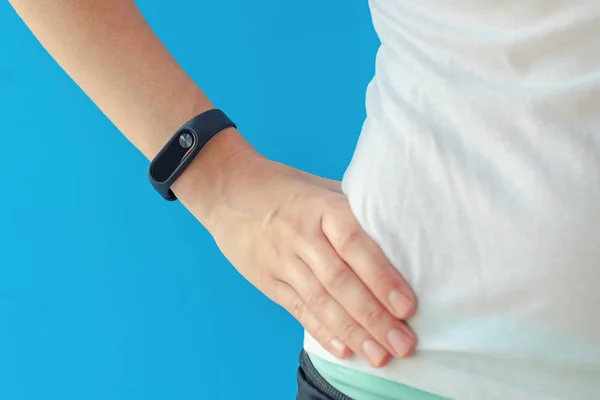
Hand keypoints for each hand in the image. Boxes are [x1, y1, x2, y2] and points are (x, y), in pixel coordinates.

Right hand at [177, 130, 416, 367]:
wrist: (228, 190)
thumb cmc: (285, 188)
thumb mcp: (320, 186)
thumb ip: (353, 209)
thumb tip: (397, 233)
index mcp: (321, 207)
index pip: (354, 245)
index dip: (381, 277)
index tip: (406, 307)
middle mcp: (301, 235)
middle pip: (340, 281)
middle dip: (373, 317)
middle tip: (403, 344)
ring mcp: (281, 259)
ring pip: (320, 300)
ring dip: (352, 332)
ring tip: (380, 356)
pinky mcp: (266, 279)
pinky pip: (296, 308)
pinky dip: (321, 330)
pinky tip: (344, 349)